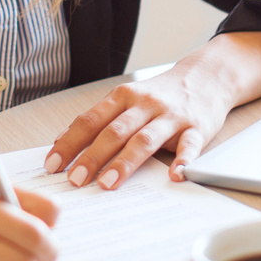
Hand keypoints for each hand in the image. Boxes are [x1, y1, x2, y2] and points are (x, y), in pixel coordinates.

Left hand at [45, 30, 260, 189]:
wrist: (208, 77)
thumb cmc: (162, 95)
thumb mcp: (129, 99)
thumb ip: (103, 119)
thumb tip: (65, 144)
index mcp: (124, 97)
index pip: (90, 120)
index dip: (70, 142)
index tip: (52, 164)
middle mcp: (145, 105)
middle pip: (114, 131)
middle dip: (92, 156)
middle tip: (75, 179)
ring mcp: (171, 117)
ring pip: (144, 140)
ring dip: (124, 163)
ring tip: (108, 183)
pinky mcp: (197, 129)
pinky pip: (189, 146)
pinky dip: (183, 161)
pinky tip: (176, 175)